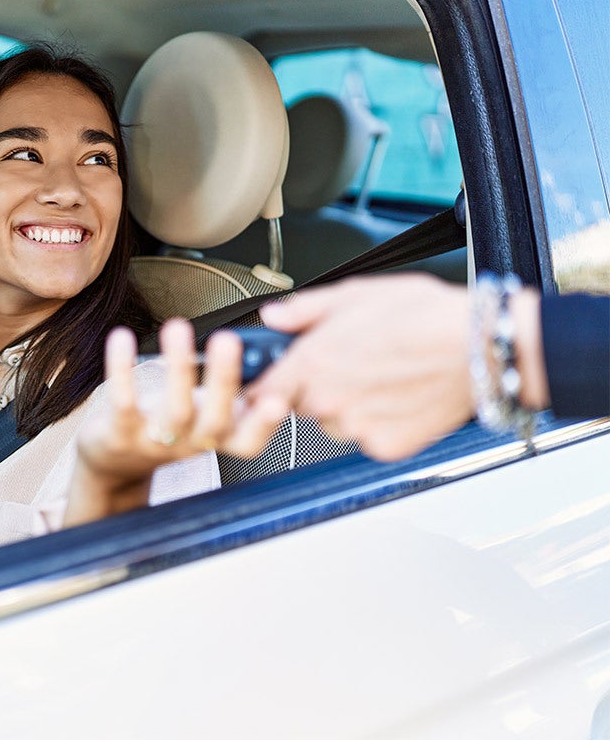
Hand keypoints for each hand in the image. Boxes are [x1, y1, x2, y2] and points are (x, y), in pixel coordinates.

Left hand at [65, 319, 286, 524]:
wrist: (117, 464)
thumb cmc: (169, 428)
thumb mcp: (205, 415)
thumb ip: (231, 392)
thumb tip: (260, 351)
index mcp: (218, 438)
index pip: (249, 442)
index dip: (264, 425)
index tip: (277, 399)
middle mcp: (191, 444)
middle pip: (214, 420)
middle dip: (223, 378)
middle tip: (228, 340)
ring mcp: (156, 442)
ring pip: (174, 410)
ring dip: (178, 366)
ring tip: (177, 328)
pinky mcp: (120, 434)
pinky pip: (123, 401)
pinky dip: (122, 368)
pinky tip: (122, 338)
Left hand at [250, 273, 470, 460]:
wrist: (480, 348)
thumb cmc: (424, 316)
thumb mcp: (356, 294)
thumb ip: (305, 309)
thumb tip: (274, 316)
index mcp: (312, 362)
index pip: (261, 390)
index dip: (267, 385)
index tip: (273, 381)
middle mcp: (327, 399)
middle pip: (300, 405)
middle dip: (316, 388)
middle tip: (354, 365)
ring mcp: (356, 427)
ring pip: (334, 423)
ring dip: (348, 407)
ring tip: (383, 378)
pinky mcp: (385, 446)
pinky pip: (368, 438)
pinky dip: (379, 423)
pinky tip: (400, 396)